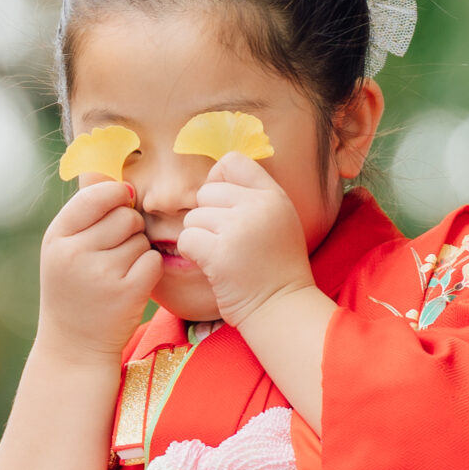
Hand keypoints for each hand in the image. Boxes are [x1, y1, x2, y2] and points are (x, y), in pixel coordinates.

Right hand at [37, 181, 160, 364]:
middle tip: (115, 251)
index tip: (120, 207)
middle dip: (129, 228)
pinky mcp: (126, 292)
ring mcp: (100, 274)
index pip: (97, 196)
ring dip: (138, 251)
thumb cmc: (74, 290)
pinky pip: (152, 261)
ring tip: (119, 272)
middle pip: (124, 215)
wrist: (74, 346)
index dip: (116, 197)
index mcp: (57, 237)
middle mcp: (74, 253)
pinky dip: (149, 270)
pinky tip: (132, 285)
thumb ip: (85, 214)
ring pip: (141, 238)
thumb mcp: (64, 250)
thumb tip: (116, 175)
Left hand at [176, 153, 317, 327]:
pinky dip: (193, 254)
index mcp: (273, 195)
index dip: (218, 180)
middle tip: (226, 242)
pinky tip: (212, 266)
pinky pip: (187, 238)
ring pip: (193, 217)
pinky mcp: (220, 252)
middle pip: (206, 191)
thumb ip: (253, 196)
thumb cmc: (275, 268)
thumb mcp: (278, 221)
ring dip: (200, 238)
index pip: (232, 161)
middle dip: (207, 217)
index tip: (223, 206)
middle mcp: (258, 206)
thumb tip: (213, 175)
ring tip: (224, 257)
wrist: (282, 308)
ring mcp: (239, 228)